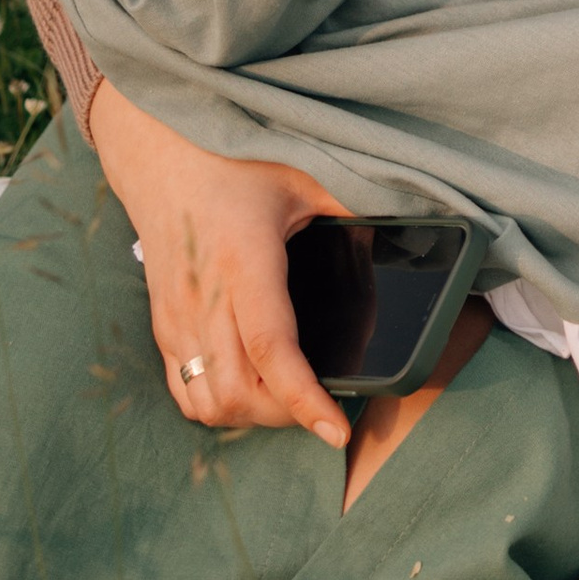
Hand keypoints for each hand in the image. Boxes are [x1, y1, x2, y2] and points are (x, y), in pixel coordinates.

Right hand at [85, 79, 352, 448]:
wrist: (160, 148)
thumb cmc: (237, 157)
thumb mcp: (303, 172)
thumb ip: (355, 205)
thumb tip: (418, 226)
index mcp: (242, 259)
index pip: (270, 350)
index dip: (304, 398)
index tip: (338, 431)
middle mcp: (202, 298)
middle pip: (237, 392)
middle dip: (287, 415)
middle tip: (330, 408)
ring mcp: (175, 316)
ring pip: (206, 402)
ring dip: (251, 414)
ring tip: (293, 399)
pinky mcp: (162, 324)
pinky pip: (183, 389)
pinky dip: (219, 403)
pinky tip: (254, 387)